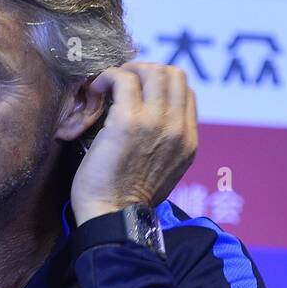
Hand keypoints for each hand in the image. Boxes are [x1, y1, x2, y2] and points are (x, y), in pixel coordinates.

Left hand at [70, 62, 197, 223]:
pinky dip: (108, 77)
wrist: (113, 217)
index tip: (137, 92)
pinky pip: (123, 79)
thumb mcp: (164, 172)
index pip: (186, 93)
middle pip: (174, 74)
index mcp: (188, 141)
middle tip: (122, 82)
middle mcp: (178, 129)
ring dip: (127, 70)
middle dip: (146, 70)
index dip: (160, 84)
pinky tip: (97, 90)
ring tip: (109, 85)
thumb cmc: (127, 200)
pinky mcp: (128, 121)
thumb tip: (153, 126)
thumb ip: (166, 145)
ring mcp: (156, 123)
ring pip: (152, 71)